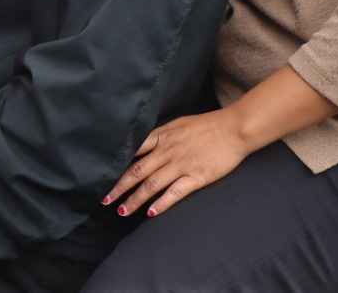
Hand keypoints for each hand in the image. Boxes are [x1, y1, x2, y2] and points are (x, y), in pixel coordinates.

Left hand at [101, 108, 251, 217]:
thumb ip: (159, 135)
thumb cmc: (206, 125)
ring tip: (122, 211)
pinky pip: (175, 192)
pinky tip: (151, 213)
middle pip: (137, 171)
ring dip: (135, 199)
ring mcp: (181, 165)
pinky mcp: (196, 176)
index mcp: (161, 137)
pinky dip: (161, 203)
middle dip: (119, 187)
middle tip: (105, 200)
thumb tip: (142, 145)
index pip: (133, 152)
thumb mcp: (177, 124)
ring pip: (152, 185)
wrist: (234, 128)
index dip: (117, 165)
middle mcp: (167, 151)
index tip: (103, 175)